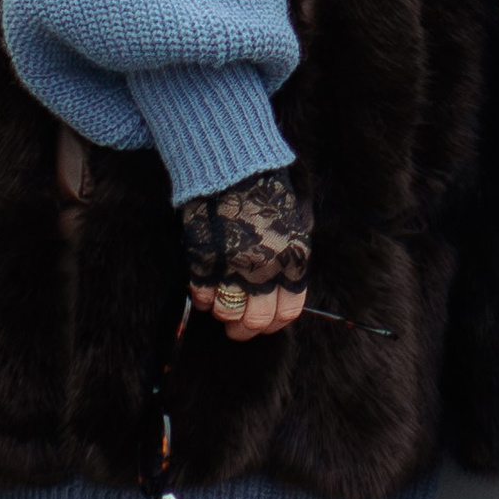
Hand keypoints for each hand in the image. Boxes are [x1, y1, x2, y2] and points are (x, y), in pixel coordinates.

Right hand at [178, 166, 311, 343]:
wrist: (233, 168)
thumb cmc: (266, 191)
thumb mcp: (295, 223)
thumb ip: (292, 258)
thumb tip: (285, 289)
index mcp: (292, 259)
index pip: (288, 310)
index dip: (274, 323)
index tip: (265, 325)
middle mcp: (265, 268)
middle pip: (256, 320)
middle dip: (245, 330)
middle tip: (238, 328)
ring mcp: (233, 266)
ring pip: (227, 312)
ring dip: (223, 314)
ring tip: (221, 307)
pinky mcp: (205, 261)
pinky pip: (203, 296)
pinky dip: (203, 300)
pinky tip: (206, 292)